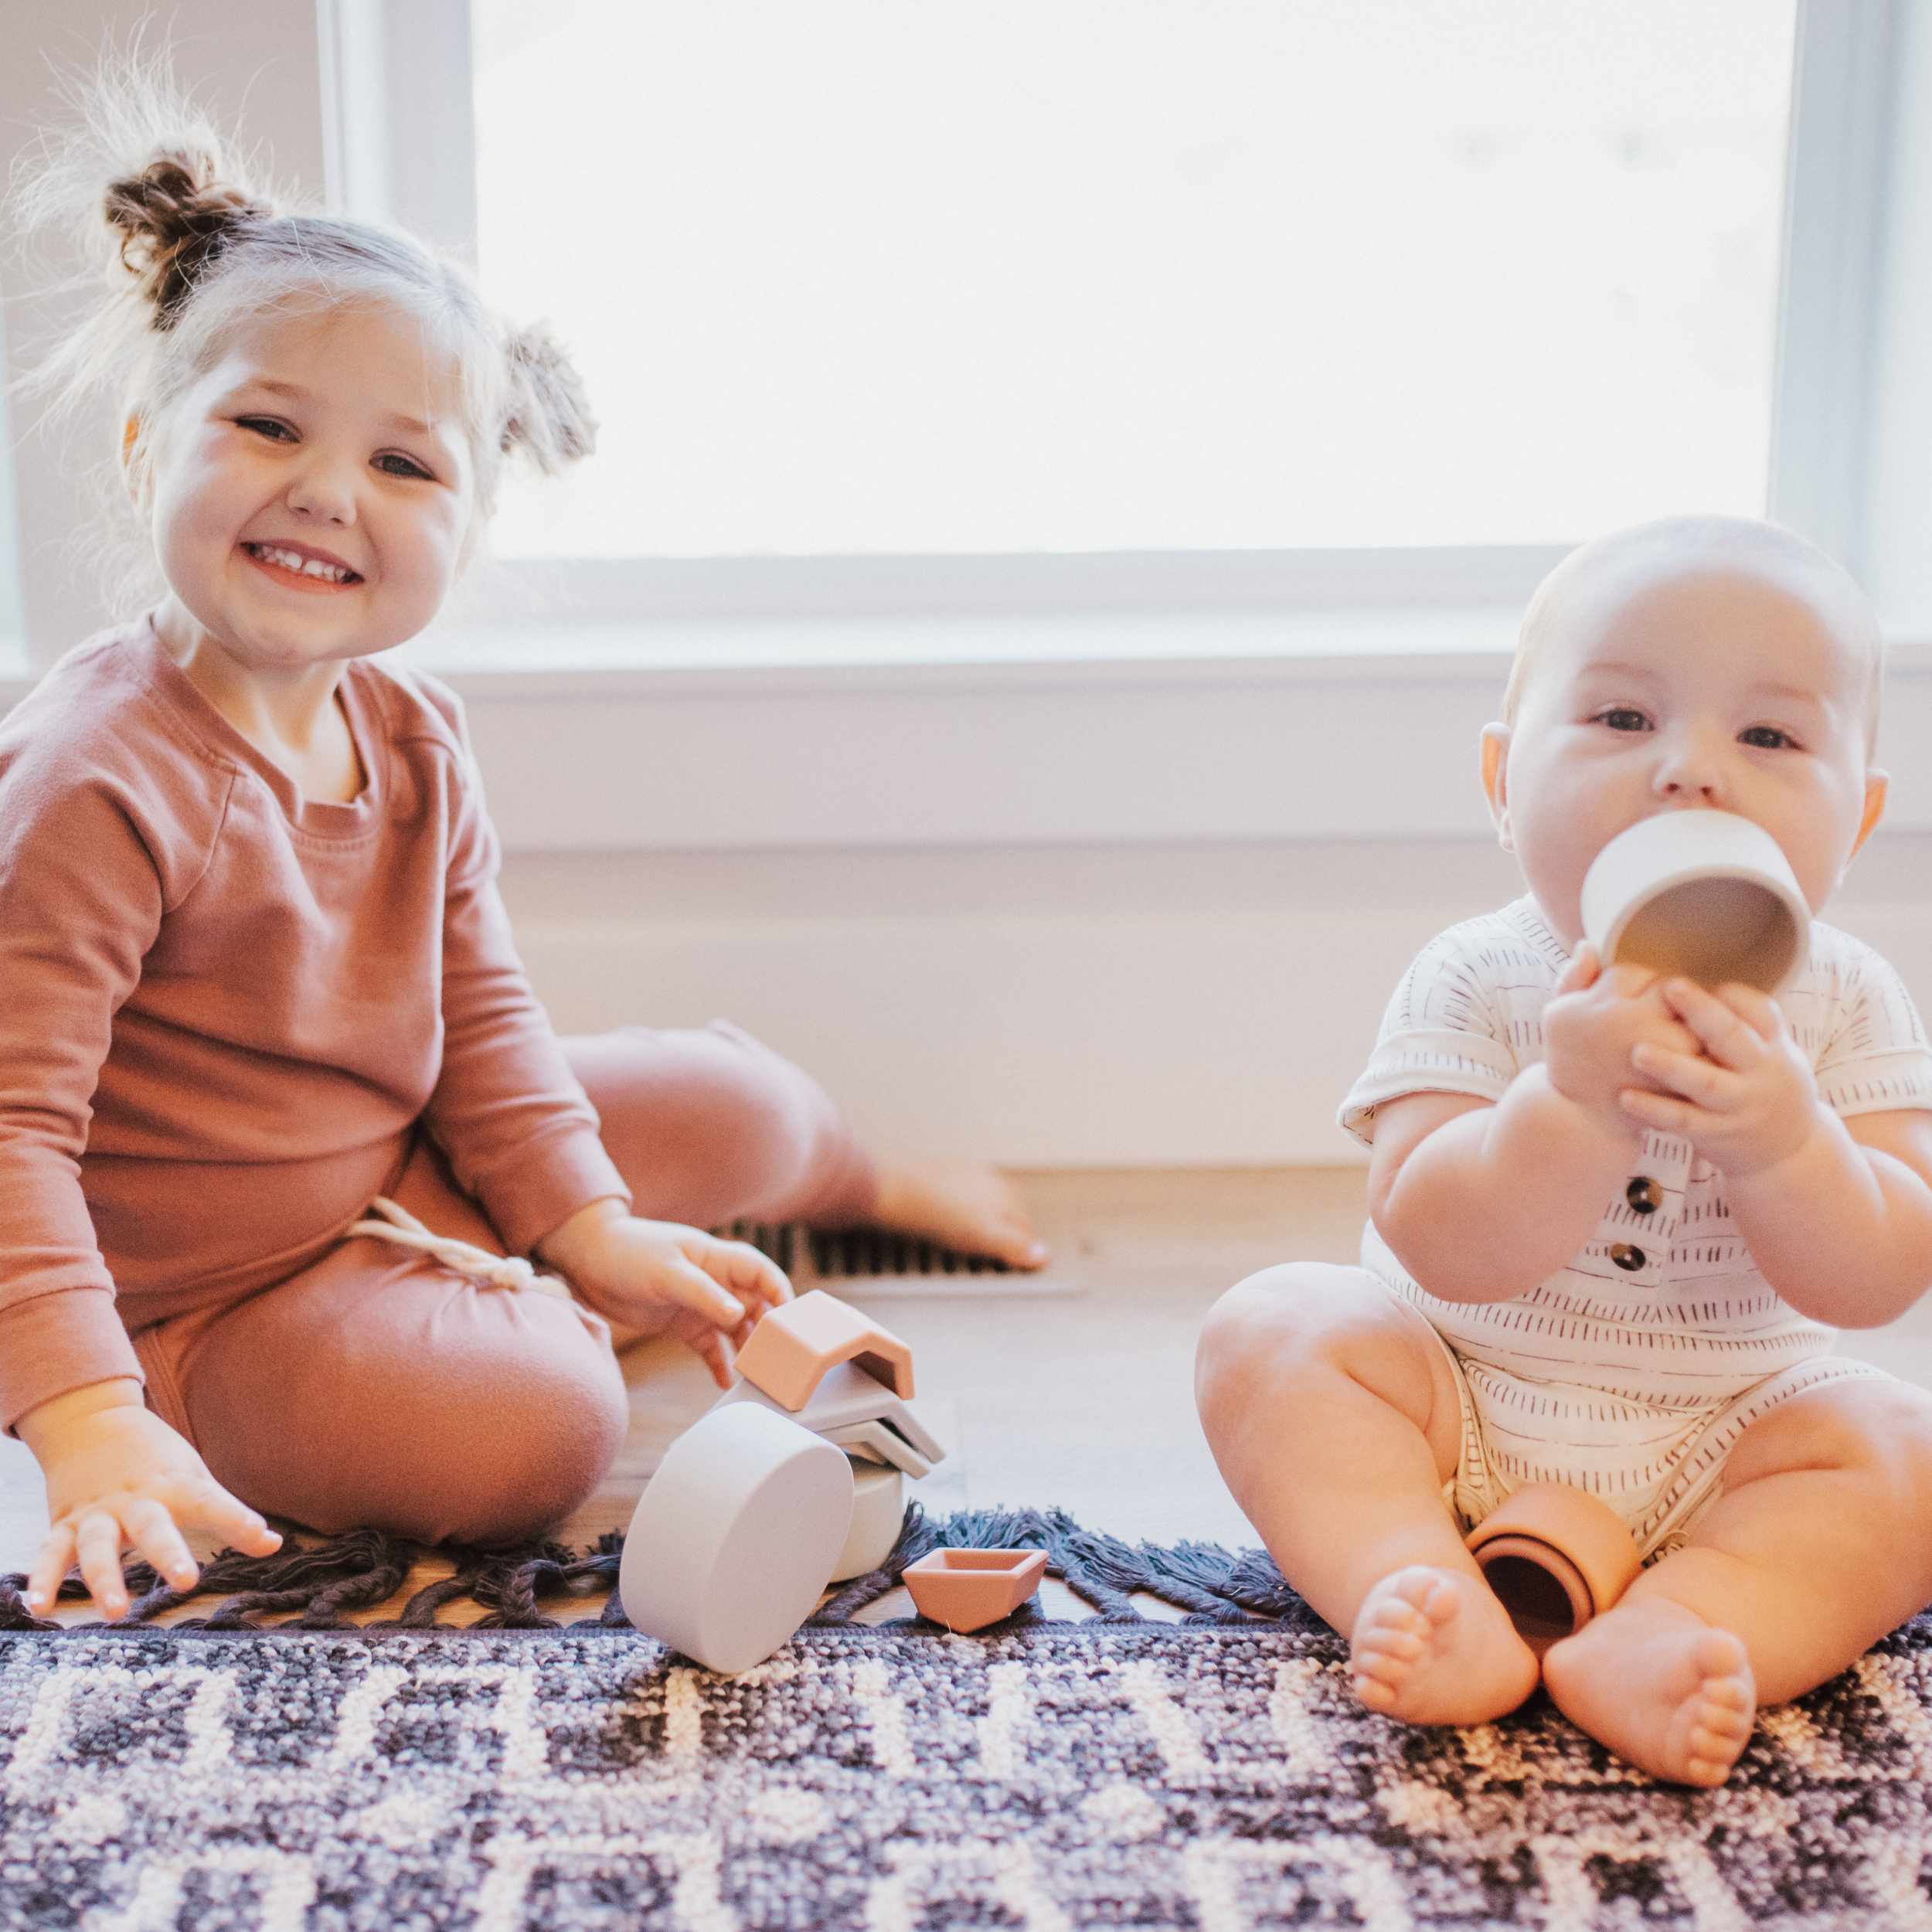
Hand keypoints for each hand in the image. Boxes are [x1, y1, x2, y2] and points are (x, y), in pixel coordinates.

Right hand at [16, 1379, 280, 1618]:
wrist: (92, 1420)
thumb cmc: (156, 1460)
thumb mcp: (195, 1479)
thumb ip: (229, 1516)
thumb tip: (275, 1545)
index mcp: (174, 1486)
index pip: (210, 1502)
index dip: (236, 1519)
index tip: (262, 1537)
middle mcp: (136, 1500)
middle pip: (153, 1527)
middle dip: (168, 1554)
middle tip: (186, 1582)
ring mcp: (97, 1513)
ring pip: (98, 1545)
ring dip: (105, 1578)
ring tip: (115, 1612)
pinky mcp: (64, 1524)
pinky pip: (50, 1554)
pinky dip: (43, 1580)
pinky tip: (40, 1608)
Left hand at [536, 1199, 791, 1385]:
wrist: (586, 1262)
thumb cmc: (628, 1252)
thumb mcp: (667, 1272)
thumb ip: (703, 1293)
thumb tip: (738, 1314)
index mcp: (718, 1258)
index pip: (763, 1274)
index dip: (781, 1295)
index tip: (791, 1324)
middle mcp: (716, 1282)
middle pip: (756, 1306)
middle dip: (768, 1330)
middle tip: (776, 1359)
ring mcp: (701, 1305)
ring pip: (736, 1329)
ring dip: (746, 1350)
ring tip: (755, 1376)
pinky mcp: (683, 1325)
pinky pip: (710, 1347)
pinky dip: (719, 1364)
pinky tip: (725, 1383)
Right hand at [1542, 944, 1704, 1131]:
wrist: (1580, 1119)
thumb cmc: (1570, 1060)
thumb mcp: (1558, 1016)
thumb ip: (1573, 978)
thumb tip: (1588, 944)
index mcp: (1603, 1004)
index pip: (1636, 971)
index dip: (1641, 980)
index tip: (1637, 993)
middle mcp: (1631, 1025)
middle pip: (1674, 991)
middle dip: (1677, 998)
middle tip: (1672, 1010)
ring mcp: (1657, 1056)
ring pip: (1696, 1023)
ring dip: (1700, 1024)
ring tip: (1692, 1032)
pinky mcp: (1675, 1084)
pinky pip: (1704, 1058)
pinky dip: (1709, 1054)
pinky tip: (1702, 1056)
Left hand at [1619, 978, 1819, 1175]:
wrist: (1789, 1151)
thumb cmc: (1761, 1084)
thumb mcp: (1768, 1050)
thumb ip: (1739, 1019)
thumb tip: (1697, 974)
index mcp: (1770, 1044)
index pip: (1757, 1009)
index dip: (1726, 991)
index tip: (1688, 973)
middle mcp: (1759, 1071)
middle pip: (1734, 1038)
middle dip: (1705, 1012)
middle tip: (1670, 986)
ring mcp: (1739, 1104)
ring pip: (1707, 1083)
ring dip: (1673, 1066)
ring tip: (1638, 1051)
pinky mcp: (1718, 1134)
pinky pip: (1684, 1121)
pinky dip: (1655, 1109)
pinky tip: (1625, 1097)